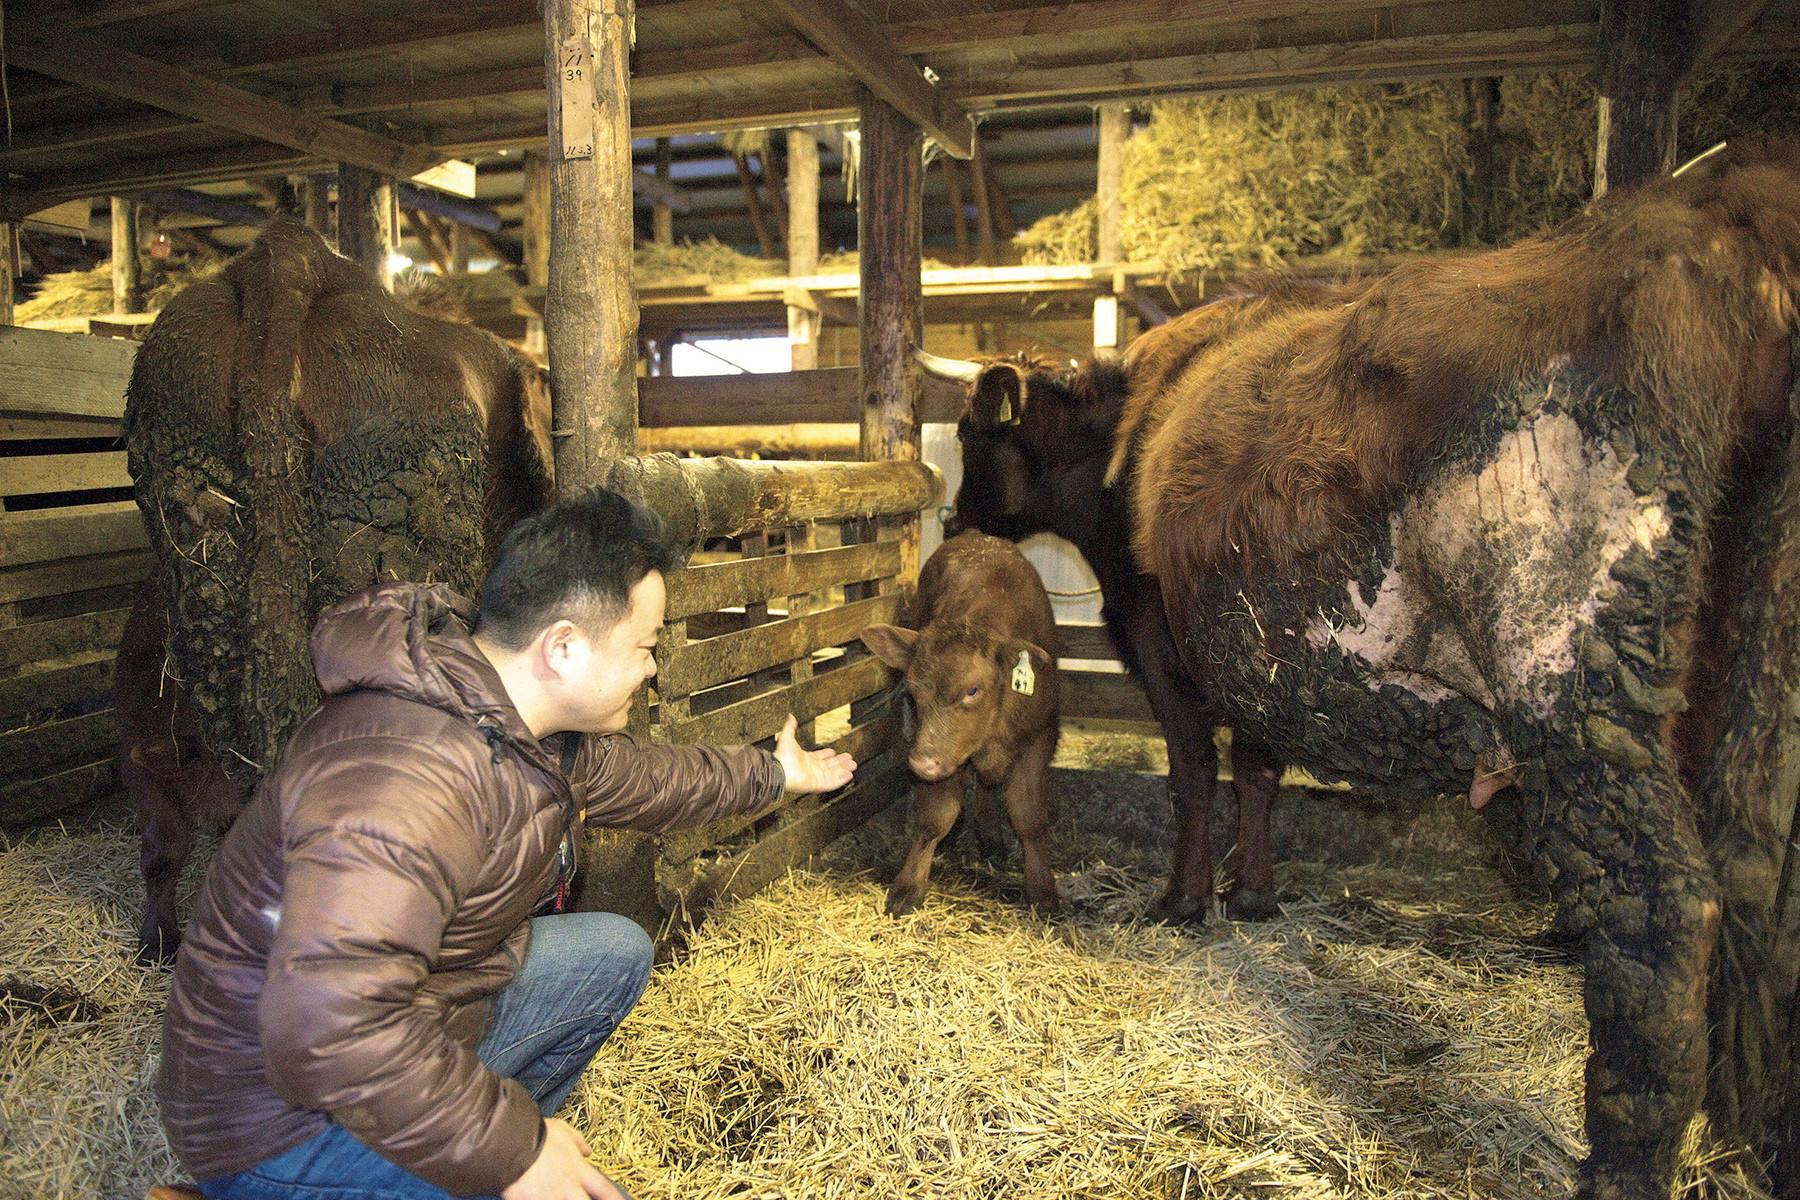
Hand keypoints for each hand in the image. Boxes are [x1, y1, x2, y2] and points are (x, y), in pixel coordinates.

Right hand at [502, 1118, 628, 1199]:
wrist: (510, 1144)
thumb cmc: (537, 1134)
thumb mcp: (563, 1131)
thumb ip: (578, 1142)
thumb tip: (588, 1151)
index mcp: (578, 1169)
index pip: (604, 1189)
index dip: (615, 1199)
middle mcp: (568, 1188)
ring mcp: (550, 1198)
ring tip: (563, 1198)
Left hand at [773, 714, 856, 793]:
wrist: (779, 770)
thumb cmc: (781, 756)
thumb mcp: (787, 737)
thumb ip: (790, 727)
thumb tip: (790, 716)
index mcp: (805, 758)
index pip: (820, 757)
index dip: (827, 754)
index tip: (834, 752)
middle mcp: (811, 768)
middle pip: (830, 765)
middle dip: (840, 762)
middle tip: (850, 759)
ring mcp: (815, 777)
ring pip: (833, 774)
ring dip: (843, 770)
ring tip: (853, 766)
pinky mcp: (818, 784)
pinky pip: (832, 782)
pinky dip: (841, 779)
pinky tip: (849, 776)